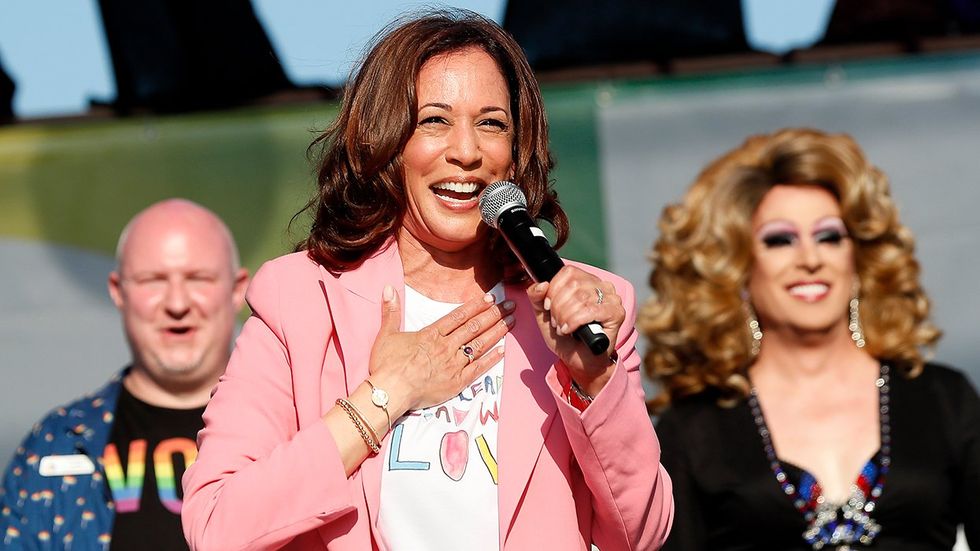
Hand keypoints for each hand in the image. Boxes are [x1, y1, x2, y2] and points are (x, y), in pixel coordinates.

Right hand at [368, 285, 514, 413]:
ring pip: (479, 344)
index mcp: (431, 334)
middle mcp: (446, 346)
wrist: (390, 391)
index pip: (459, 316)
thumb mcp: (387, 334)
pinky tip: (503, 350)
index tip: (490, 298)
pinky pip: (478, 369)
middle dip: (494, 314)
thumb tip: (387, 288)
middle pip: (474, 327)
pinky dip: (491, 359)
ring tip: (512, 321)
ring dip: (497, 332)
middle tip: (510, 305)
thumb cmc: (387, 365)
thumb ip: (391, 311)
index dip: (476, 306)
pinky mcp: (457, 382)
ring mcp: (453, 364)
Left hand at [525, 267, 623, 395]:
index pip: (568, 272)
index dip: (553, 289)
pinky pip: (590, 311)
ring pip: (581, 297)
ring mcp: (612, 298)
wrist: (580, 362)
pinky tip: (570, 330)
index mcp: (587, 281)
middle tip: (557, 322)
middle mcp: (602, 286)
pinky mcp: (617, 313)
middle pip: (573, 284)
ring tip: (563, 328)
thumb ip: (536, 297)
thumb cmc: (565, 337)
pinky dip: (575, 322)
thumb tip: (540, 285)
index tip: (548, 306)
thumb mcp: (544, 315)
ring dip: (565, 316)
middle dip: (558, 306)